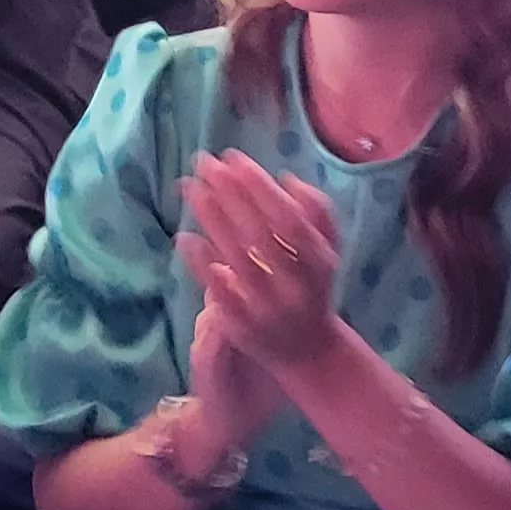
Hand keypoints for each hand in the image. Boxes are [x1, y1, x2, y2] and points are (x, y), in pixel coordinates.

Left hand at [173, 150, 345, 372]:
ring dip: (210, 218)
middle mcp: (294, 286)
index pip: (287, 218)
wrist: (307, 352)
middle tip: (204, 163)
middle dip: (229, 193)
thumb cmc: (312, 288)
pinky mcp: (242, 327)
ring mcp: (267, 308)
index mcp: (318, 263)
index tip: (234, 158)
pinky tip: (184, 236)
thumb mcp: (326, 252)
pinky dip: (201, 263)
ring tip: (190, 187)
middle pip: (258, 233)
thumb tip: (287, 179)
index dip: (260, 186)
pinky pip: (218, 292)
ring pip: (236, 257)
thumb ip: (317, 214)